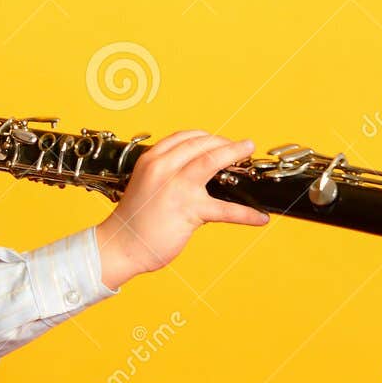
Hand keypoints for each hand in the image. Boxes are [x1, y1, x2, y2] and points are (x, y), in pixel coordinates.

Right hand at [95, 130, 269, 288]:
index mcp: (151, 160)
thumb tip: (202, 178)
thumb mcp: (146, 185)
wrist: (120, 245)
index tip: (220, 140)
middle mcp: (162, 168)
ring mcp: (176, 188)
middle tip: (240, 147)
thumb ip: (169, 175)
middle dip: (223, 142)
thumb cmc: (135, 219)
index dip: (207, 137)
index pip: (184, 138)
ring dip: (233, 152)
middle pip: (200, 144)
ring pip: (210, 161)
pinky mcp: (188, 210)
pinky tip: (260, 217)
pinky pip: (224, 210)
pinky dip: (246, 213)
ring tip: (248, 151)